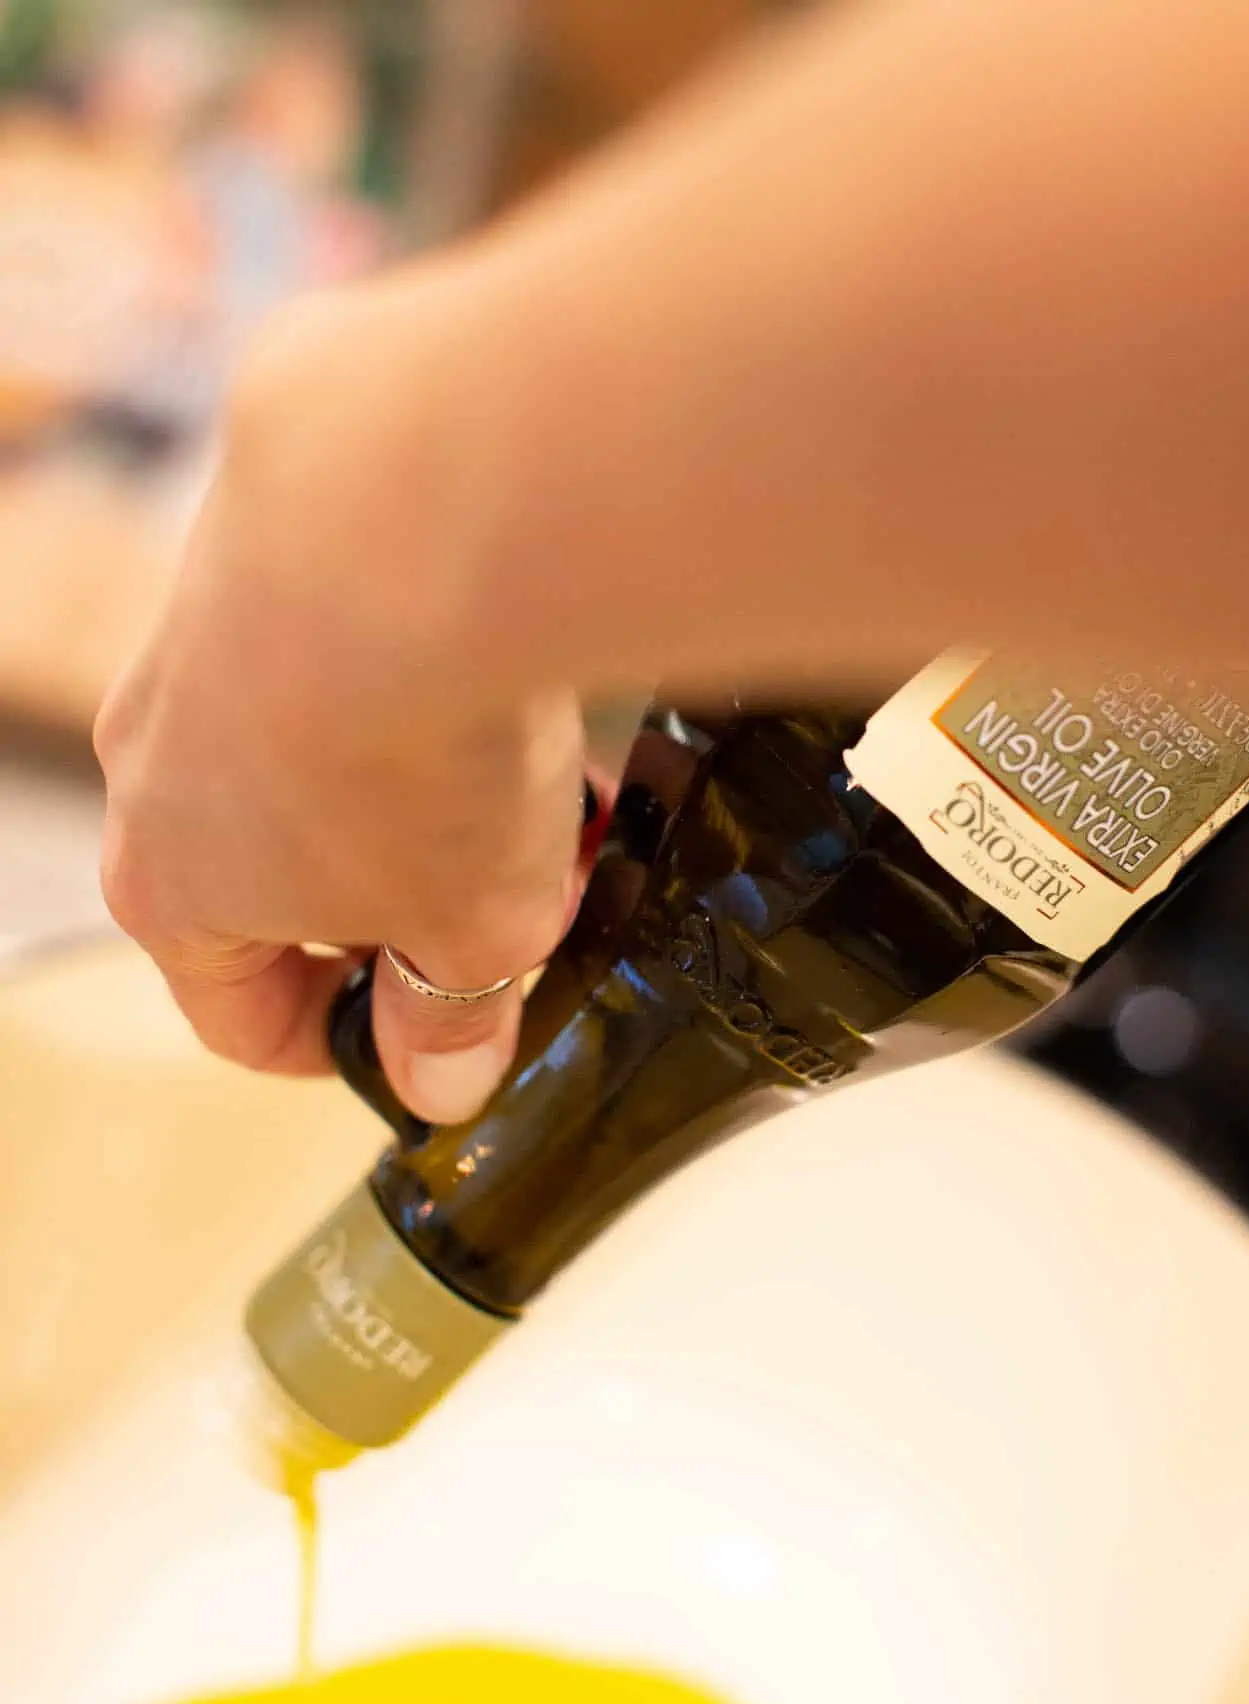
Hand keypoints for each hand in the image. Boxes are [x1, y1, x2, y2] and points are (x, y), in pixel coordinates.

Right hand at [95, 274, 593, 1125]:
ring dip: (412, 787)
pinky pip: (339, 640)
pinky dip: (415, 675)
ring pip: (309, 752)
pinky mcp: (260, 538)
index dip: (342, 1046)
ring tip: (535, 789)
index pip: (237, 1013)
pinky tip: (512, 678)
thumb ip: (451, 1013)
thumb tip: (444, 1078)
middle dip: (395, 902)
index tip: (426, 1040)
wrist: (402, 524)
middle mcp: (156, 759)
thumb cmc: (413, 755)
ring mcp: (200, 637)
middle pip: (274, 874)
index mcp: (172, 889)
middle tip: (501, 905)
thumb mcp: (471, 934)